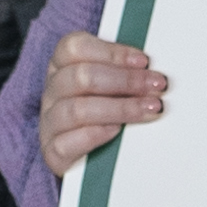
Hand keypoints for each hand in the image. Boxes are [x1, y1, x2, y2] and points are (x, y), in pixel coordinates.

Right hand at [38, 30, 165, 176]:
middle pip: (80, 76)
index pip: (75, 47)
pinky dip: (94, 135)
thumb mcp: (109, 85)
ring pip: (77, 109)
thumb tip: (151, 68)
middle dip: (125, 80)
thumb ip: (123, 72)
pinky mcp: (52, 151)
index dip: (111, 52)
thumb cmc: (101, 113)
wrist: (84, 158)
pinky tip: (117, 131)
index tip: (143, 61)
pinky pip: (67, 143)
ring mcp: (49, 122)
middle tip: (156, 86)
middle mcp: (52, 91)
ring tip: (148, 110)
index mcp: (62, 66)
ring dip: (119, 108)